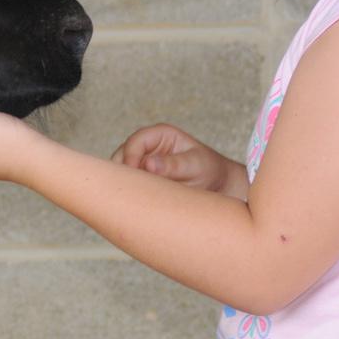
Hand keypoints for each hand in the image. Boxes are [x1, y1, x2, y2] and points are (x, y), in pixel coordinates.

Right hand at [110, 123, 242, 196]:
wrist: (218, 185)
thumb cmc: (210, 170)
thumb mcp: (196, 165)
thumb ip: (174, 165)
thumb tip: (149, 164)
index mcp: (160, 134)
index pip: (135, 142)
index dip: (130, 158)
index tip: (135, 178)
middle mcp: (147, 146)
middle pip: (121, 155)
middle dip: (124, 174)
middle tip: (131, 193)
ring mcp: (142, 161)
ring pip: (121, 171)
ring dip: (126, 184)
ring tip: (137, 200)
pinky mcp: (142, 177)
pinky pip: (128, 184)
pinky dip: (130, 193)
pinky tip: (138, 204)